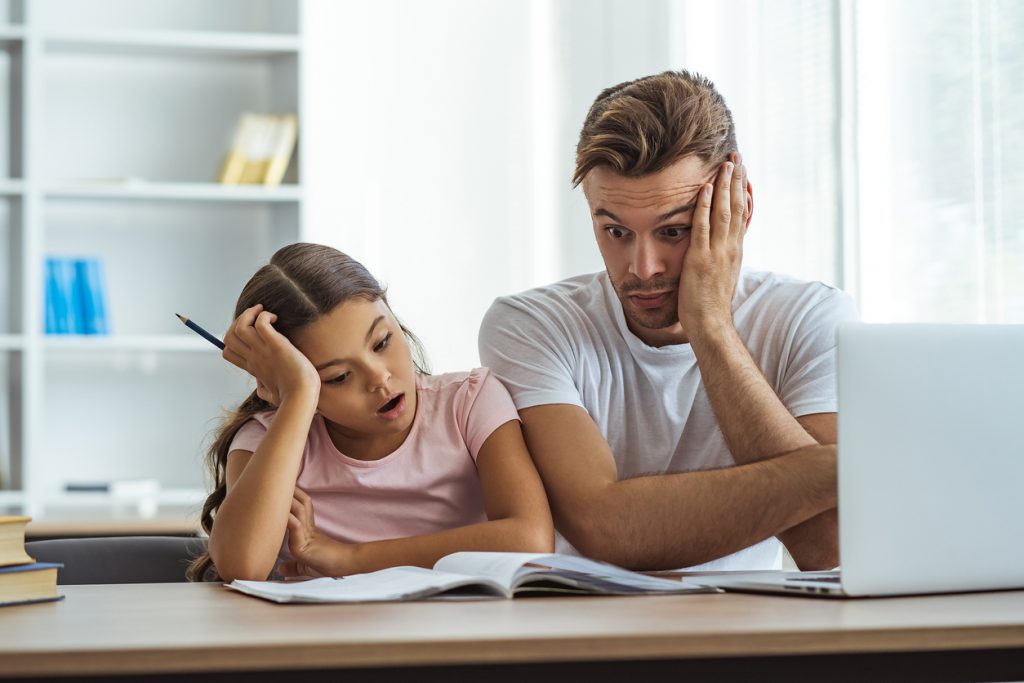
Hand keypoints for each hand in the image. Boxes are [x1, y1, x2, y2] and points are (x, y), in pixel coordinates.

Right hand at [221, 304, 319, 406]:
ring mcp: (263, 351)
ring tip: (262, 311)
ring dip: (249, 314)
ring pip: (240, 327)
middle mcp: (253, 358)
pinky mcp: (276, 345)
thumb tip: (259, 385)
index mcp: (252, 368)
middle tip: (255, 316)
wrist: (302, 396)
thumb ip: (262, 389)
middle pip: (229, 336)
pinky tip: (275, 318)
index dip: (233, 338)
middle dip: (238, 321)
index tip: (249, 332)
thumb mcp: (270, 395)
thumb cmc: (291, 396)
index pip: (228, 351)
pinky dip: (264, 316)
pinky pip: (261, 323)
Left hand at [278, 487, 352, 577]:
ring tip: (274, 489)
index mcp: (308, 531)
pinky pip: (295, 526)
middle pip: (299, 502)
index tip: (279, 488)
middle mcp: (307, 529)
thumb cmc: (328, 566)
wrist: (346, 567)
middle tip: (275, 479)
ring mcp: (306, 534)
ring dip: (287, 500)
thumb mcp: (306, 567)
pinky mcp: (304, 544)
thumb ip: (293, 566)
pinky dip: (287, 519)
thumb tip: (280, 569)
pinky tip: (276, 513)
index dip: (292, 497)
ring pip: (297, 510)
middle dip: (288, 490)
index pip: (300, 507)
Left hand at [678, 152, 748, 338]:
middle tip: (737, 156)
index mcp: (735, 251)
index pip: (742, 214)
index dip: (743, 191)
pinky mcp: (700, 258)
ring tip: (726, 163)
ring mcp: (717, 252)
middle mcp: (731, 248)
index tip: (742, 171)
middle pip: (737, 207)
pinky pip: (703, 227)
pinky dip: (705, 206)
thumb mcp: (721, 275)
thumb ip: (722, 257)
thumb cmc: (712, 304)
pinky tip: (706, 188)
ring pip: (724, 211)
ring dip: (725, 185)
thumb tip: (721, 246)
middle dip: (736, 180)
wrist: (711, 324)